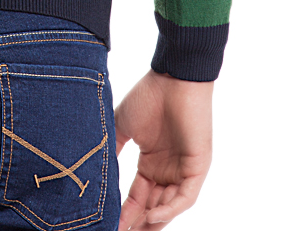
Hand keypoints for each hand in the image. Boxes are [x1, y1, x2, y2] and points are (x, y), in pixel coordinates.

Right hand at [115, 70, 212, 228]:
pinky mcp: (197, 168)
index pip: (137, 196)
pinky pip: (185, 197)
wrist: (174, 78)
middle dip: (138, 223)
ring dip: (152, 221)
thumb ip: (113, 148)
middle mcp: (167, 171)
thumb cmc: (149, 96)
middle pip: (153, 207)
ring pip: (168, 206)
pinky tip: (152, 215)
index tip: (109, 223)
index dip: (125, 212)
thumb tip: (95, 170)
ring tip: (133, 230)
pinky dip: (169, 208)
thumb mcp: (123, 125)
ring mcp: (183, 171)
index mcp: (151, 163)